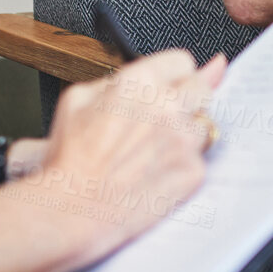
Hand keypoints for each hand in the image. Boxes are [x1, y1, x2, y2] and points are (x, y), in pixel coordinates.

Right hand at [32, 48, 227, 264]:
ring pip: (203, 126)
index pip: (182, 62)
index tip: (166, 90)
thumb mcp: (77, 99)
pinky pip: (200, 161)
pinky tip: (156, 177)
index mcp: (140, 80)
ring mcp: (184, 139)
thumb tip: (150, 69)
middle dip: (188, 100)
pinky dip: (183, 168)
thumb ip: (117, 79)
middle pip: (203, 88)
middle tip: (163, 122)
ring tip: (152, 155)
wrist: (71, 209)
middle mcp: (168, 105)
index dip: (172, 77)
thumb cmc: (69, 158)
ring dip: (186, 135)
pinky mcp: (192, 172)